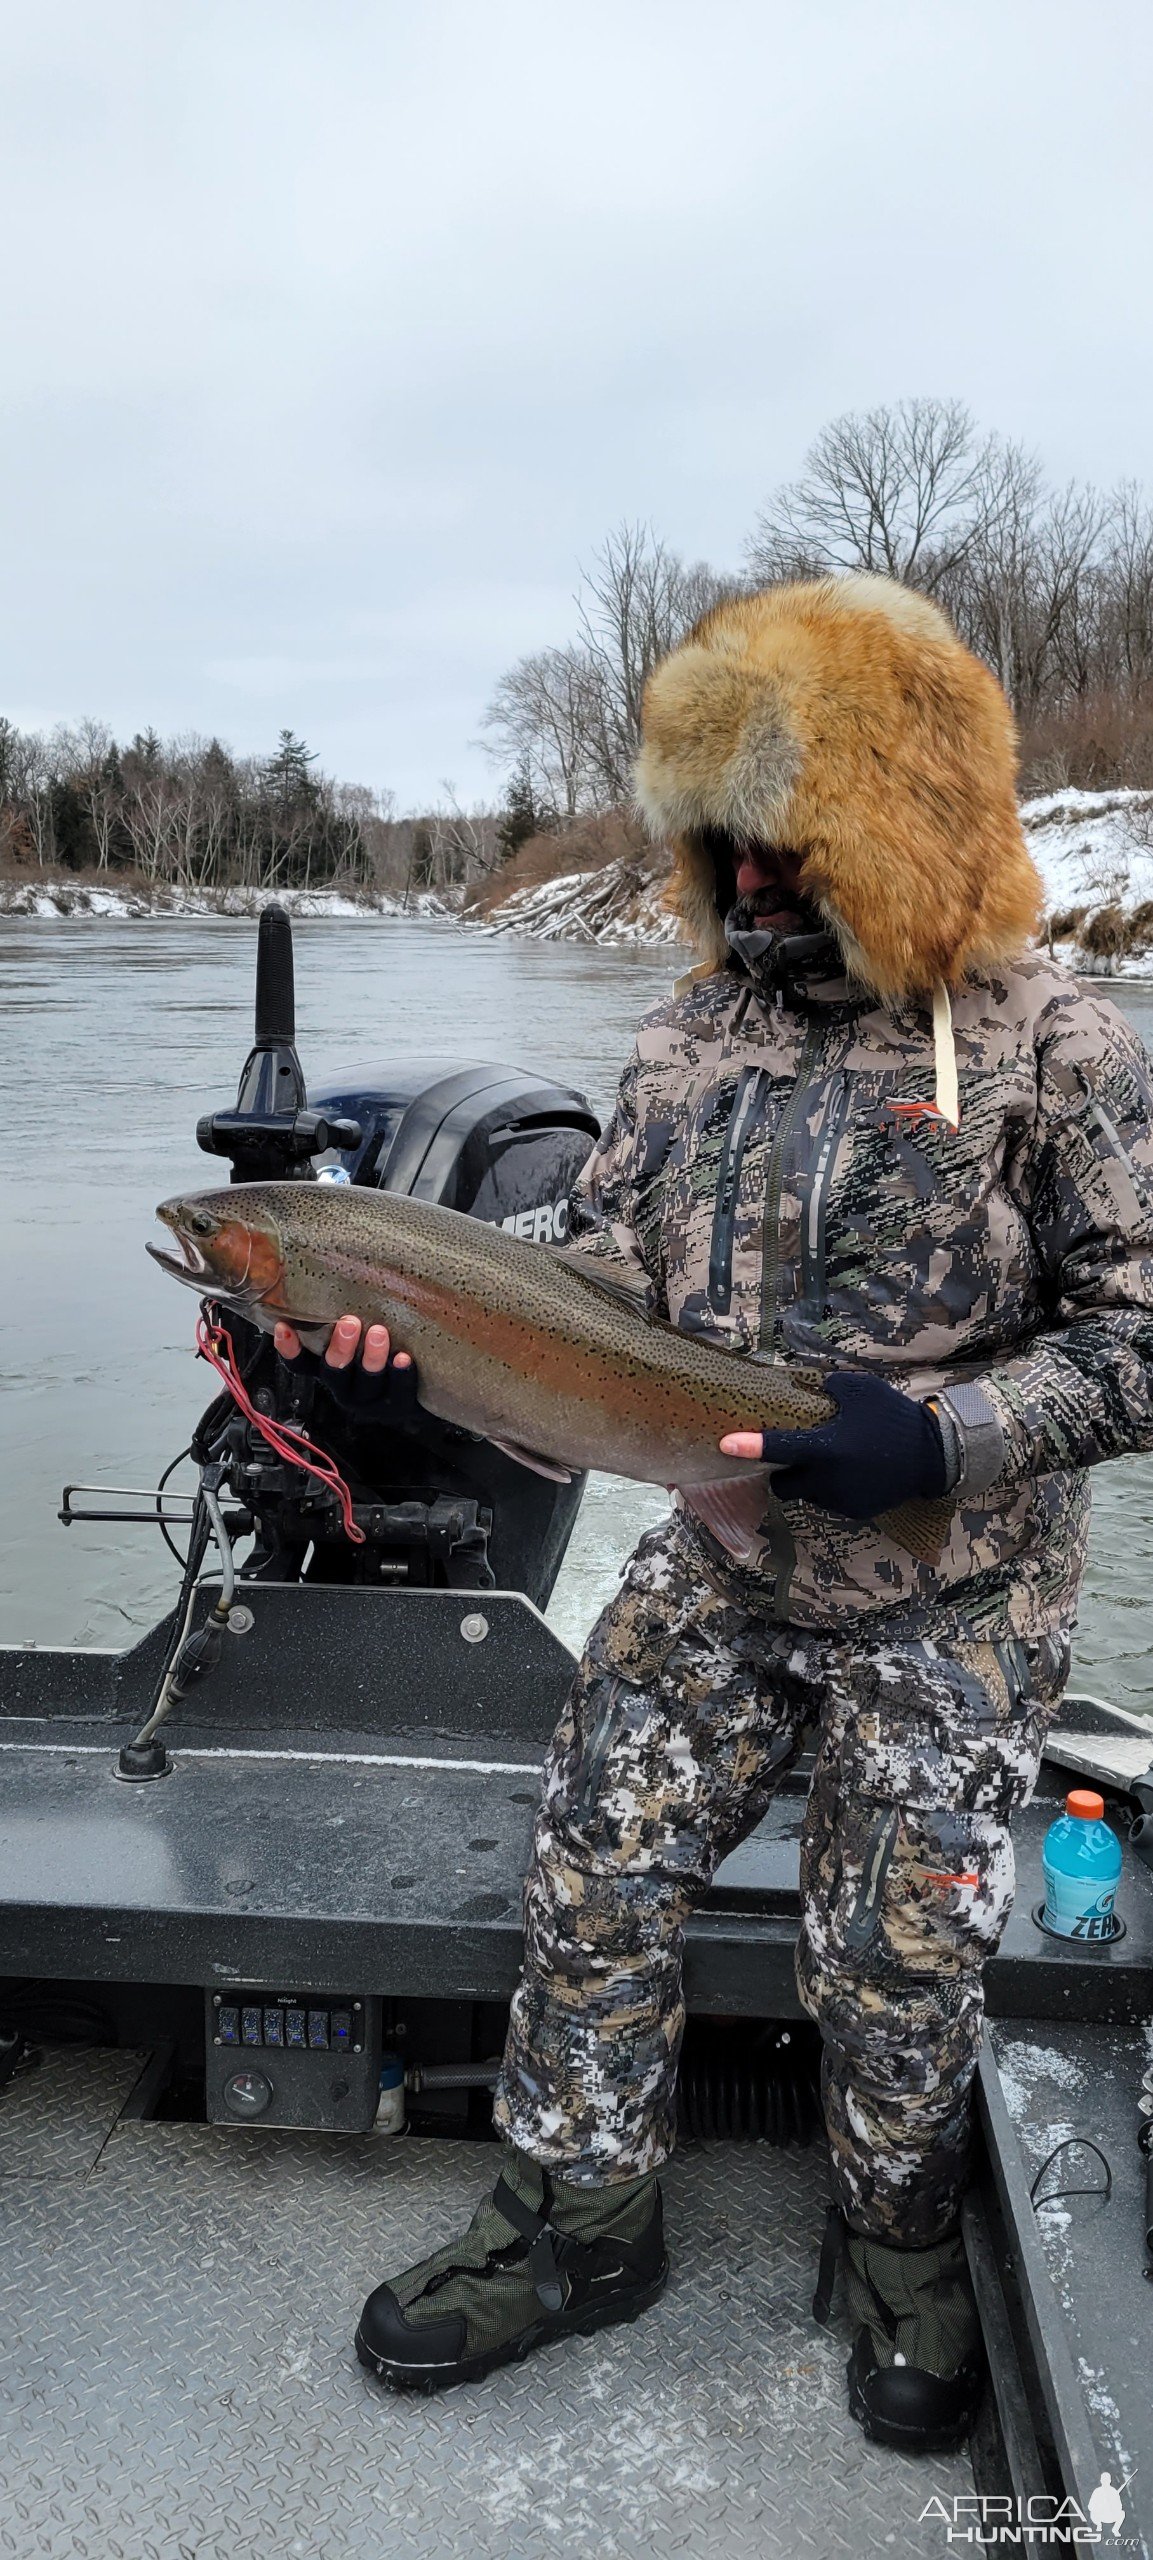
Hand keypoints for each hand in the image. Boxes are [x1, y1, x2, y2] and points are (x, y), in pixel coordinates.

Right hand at [274, 1314, 419, 1422]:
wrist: (411, 1391)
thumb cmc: (377, 1350)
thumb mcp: (356, 1336)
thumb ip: (342, 1319)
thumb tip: (335, 1274)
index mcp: (328, 1369)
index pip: (301, 1364)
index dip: (290, 1349)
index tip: (284, 1327)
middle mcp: (344, 1386)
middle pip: (334, 1372)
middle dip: (340, 1348)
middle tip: (349, 1323)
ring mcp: (369, 1397)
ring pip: (366, 1381)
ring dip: (371, 1357)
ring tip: (378, 1332)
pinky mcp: (395, 1405)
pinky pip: (397, 1392)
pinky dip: (400, 1374)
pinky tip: (402, 1357)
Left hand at [719, 1370, 947, 1521]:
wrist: (933, 1454)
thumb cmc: (893, 1416)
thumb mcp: (860, 1389)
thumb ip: (826, 1387)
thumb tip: (801, 1385)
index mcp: (825, 1448)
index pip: (778, 1448)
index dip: (749, 1446)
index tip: (724, 1444)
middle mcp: (828, 1480)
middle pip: (783, 1484)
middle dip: (782, 1472)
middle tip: (797, 1454)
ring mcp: (841, 1500)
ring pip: (808, 1494)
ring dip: (810, 1480)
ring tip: (835, 1459)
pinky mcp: (855, 1511)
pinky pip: (831, 1501)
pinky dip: (833, 1488)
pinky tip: (853, 1471)